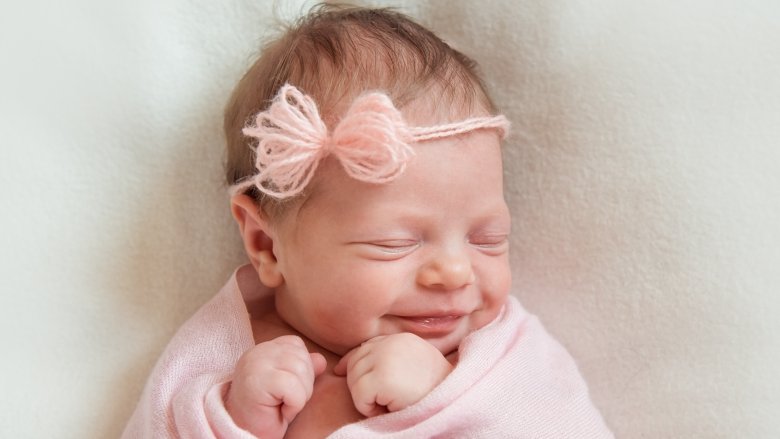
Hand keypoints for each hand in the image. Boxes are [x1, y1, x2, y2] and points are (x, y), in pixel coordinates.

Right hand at [226, 335, 326, 438]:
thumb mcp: (291, 386)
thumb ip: (304, 369)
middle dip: (304, 384)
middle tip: (285, 400)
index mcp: (265, 349)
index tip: (284, 388)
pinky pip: (294, 388)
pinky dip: (294, 405)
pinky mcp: (258, 381)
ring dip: (300, 396)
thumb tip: (321, 360)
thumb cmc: (268, 410)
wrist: (245, 433)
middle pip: (302, 358)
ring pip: (301, 370)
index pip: (296, 345)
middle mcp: (258, 352)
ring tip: (282, 405)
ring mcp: (256, 363)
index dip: (300, 369)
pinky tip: (280, 410)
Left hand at [333, 332, 453, 416]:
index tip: (342, 372)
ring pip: (354, 379)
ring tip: (387, 403)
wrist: (454, 402)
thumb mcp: (412, 366)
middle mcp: (392, 343)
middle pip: (355, 362)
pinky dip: (368, 408)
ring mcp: (387, 358)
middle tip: (380, 399)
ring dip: (365, 397)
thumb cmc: (435, 391)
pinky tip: (387, 408)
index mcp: (401, 338)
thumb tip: (345, 366)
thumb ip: (387, 358)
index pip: (365, 347)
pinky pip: (359, 395)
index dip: (351, 361)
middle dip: (359, 382)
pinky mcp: (382, 378)